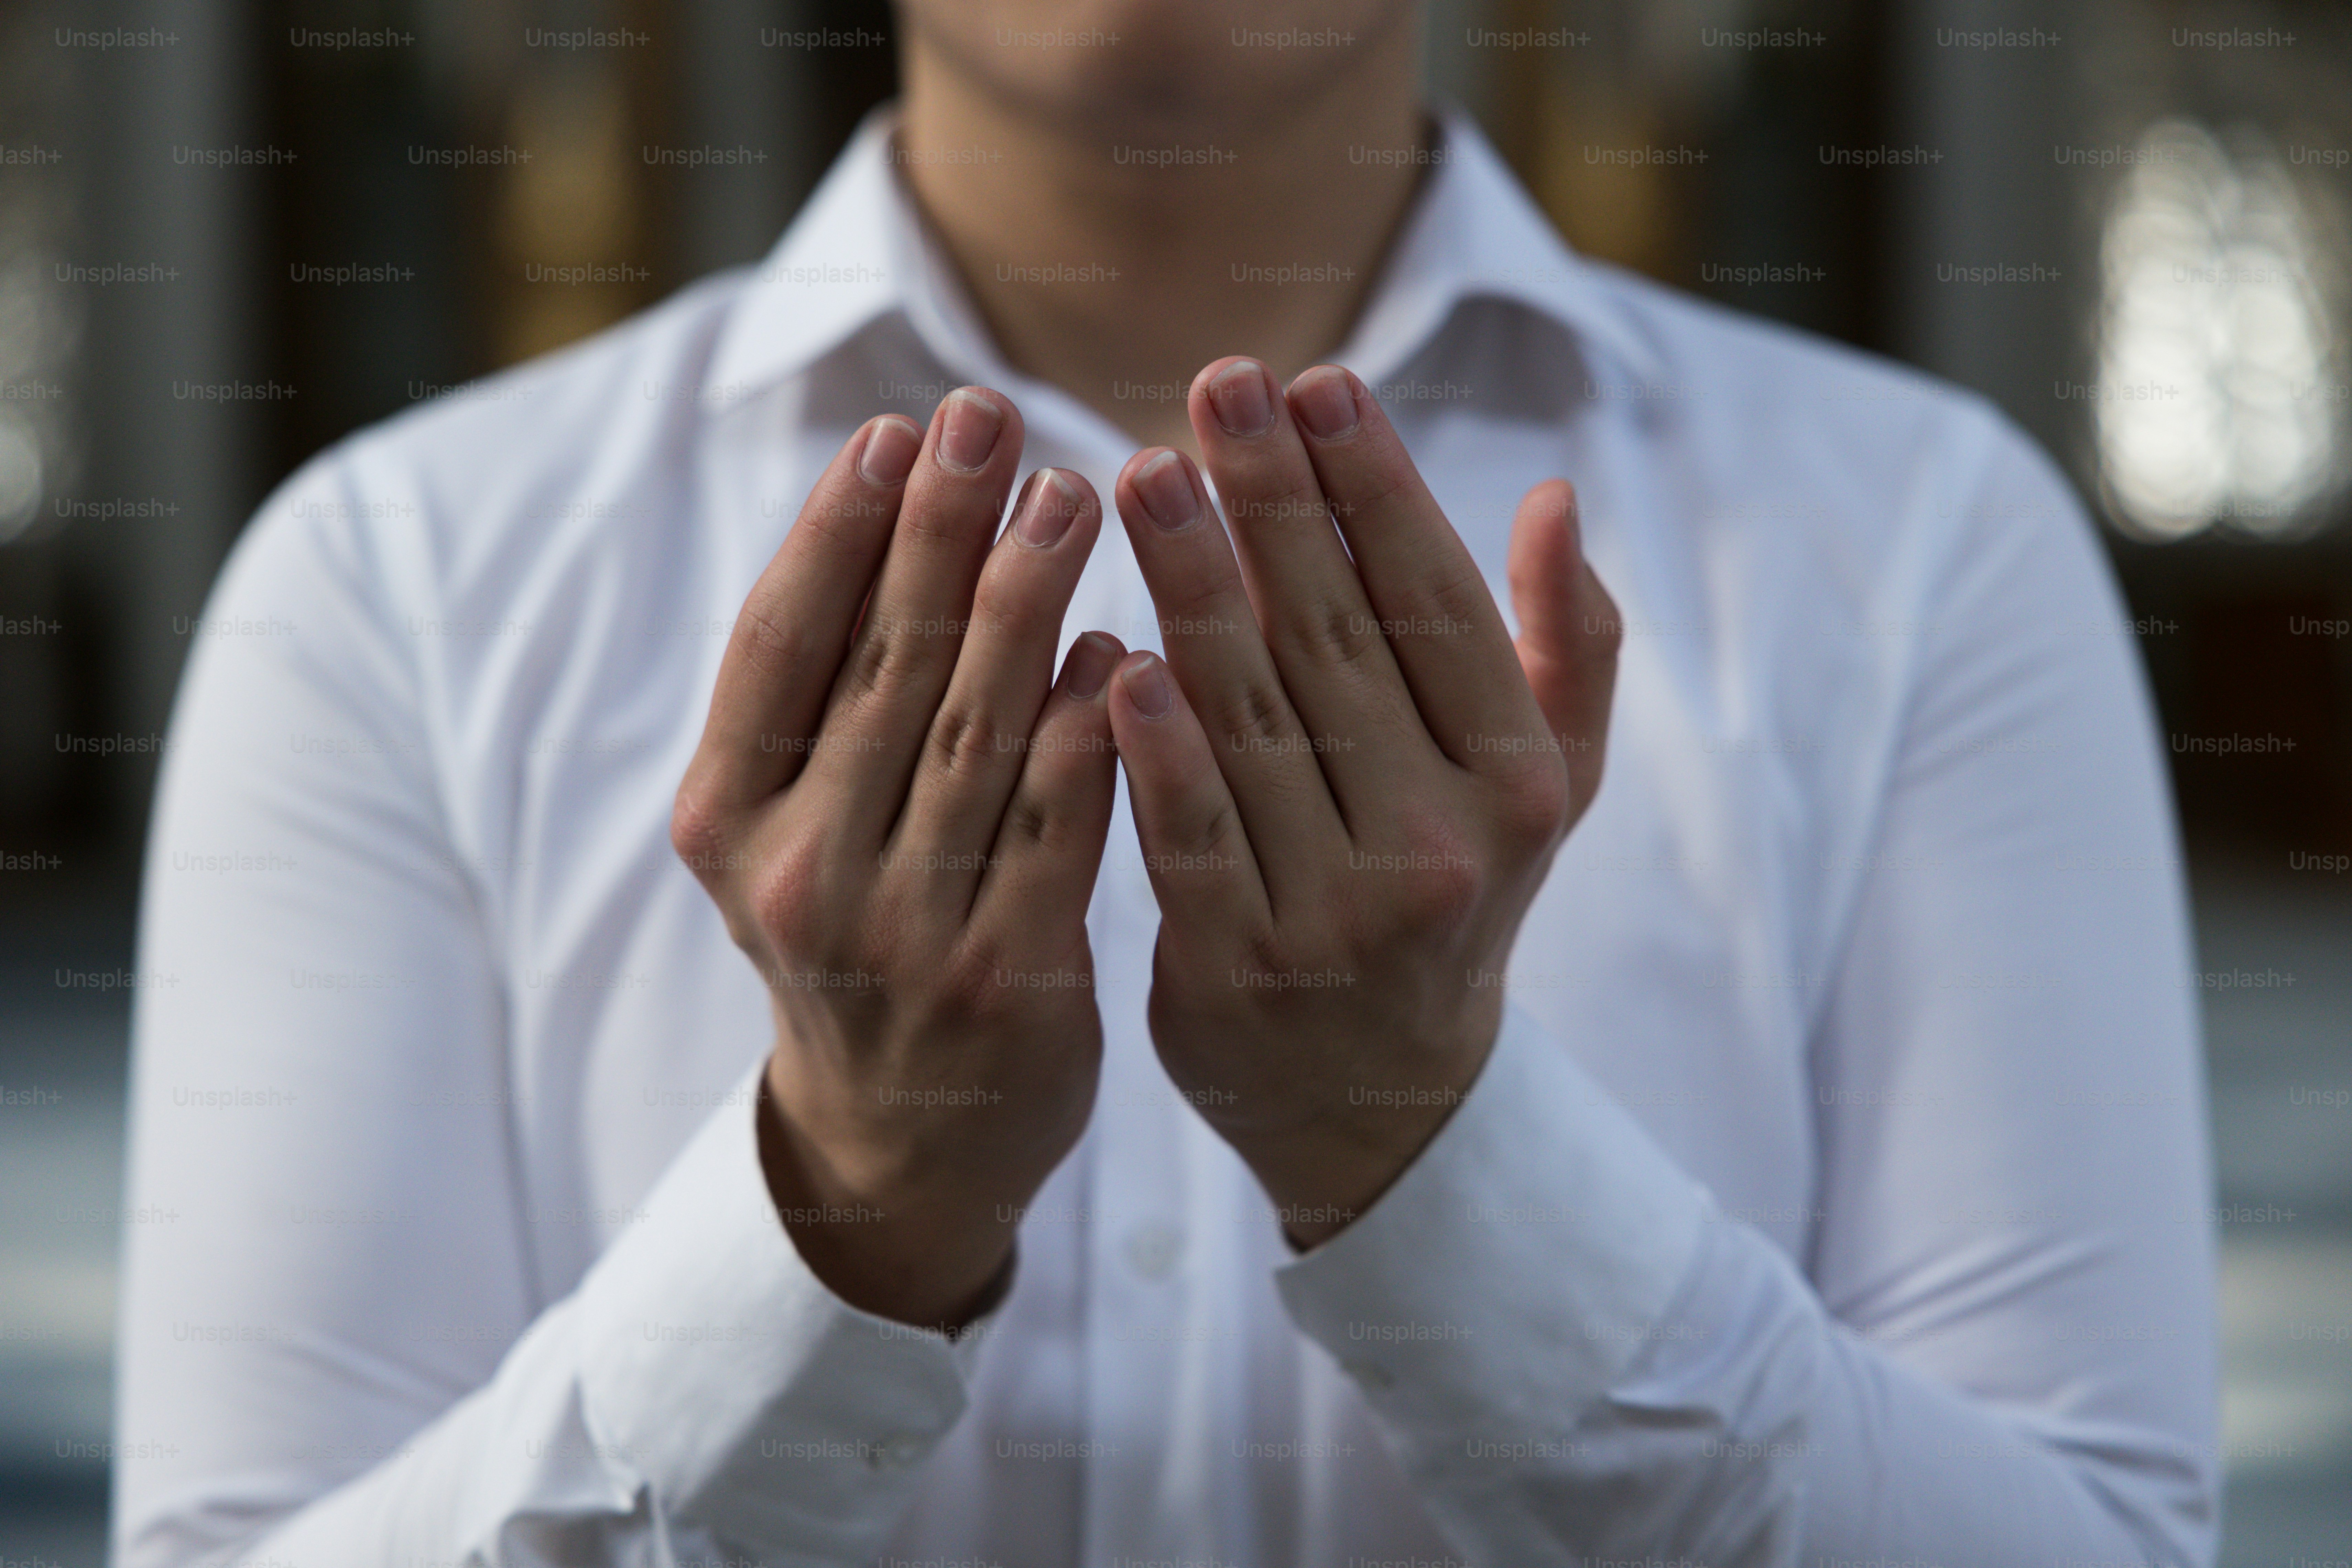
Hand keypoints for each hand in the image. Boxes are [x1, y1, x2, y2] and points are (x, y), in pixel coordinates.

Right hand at [671, 387, 1125, 1326]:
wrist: (900, 1136)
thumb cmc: (855, 933)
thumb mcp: (790, 827)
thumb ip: (821, 699)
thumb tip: (883, 510)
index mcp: (725, 819)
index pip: (778, 645)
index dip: (835, 528)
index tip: (894, 430)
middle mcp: (795, 874)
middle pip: (880, 668)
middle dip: (940, 529)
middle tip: (992, 419)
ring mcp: (901, 933)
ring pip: (973, 733)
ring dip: (1024, 601)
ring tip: (1073, 494)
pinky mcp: (1008, 981)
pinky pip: (1058, 826)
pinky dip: (1090, 731)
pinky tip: (1126, 649)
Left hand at [1103, 358, 1619, 1247]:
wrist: (1382, 1099)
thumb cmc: (1453, 897)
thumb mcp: (1541, 787)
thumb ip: (1564, 647)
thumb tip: (1558, 500)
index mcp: (1516, 781)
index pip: (1436, 604)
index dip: (1377, 487)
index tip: (1320, 383)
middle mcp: (1438, 845)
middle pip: (1336, 640)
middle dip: (1272, 502)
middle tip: (1214, 385)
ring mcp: (1335, 911)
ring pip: (1253, 720)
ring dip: (1192, 587)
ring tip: (1139, 471)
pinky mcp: (1238, 967)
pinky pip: (1187, 835)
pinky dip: (1154, 748)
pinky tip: (1112, 654)